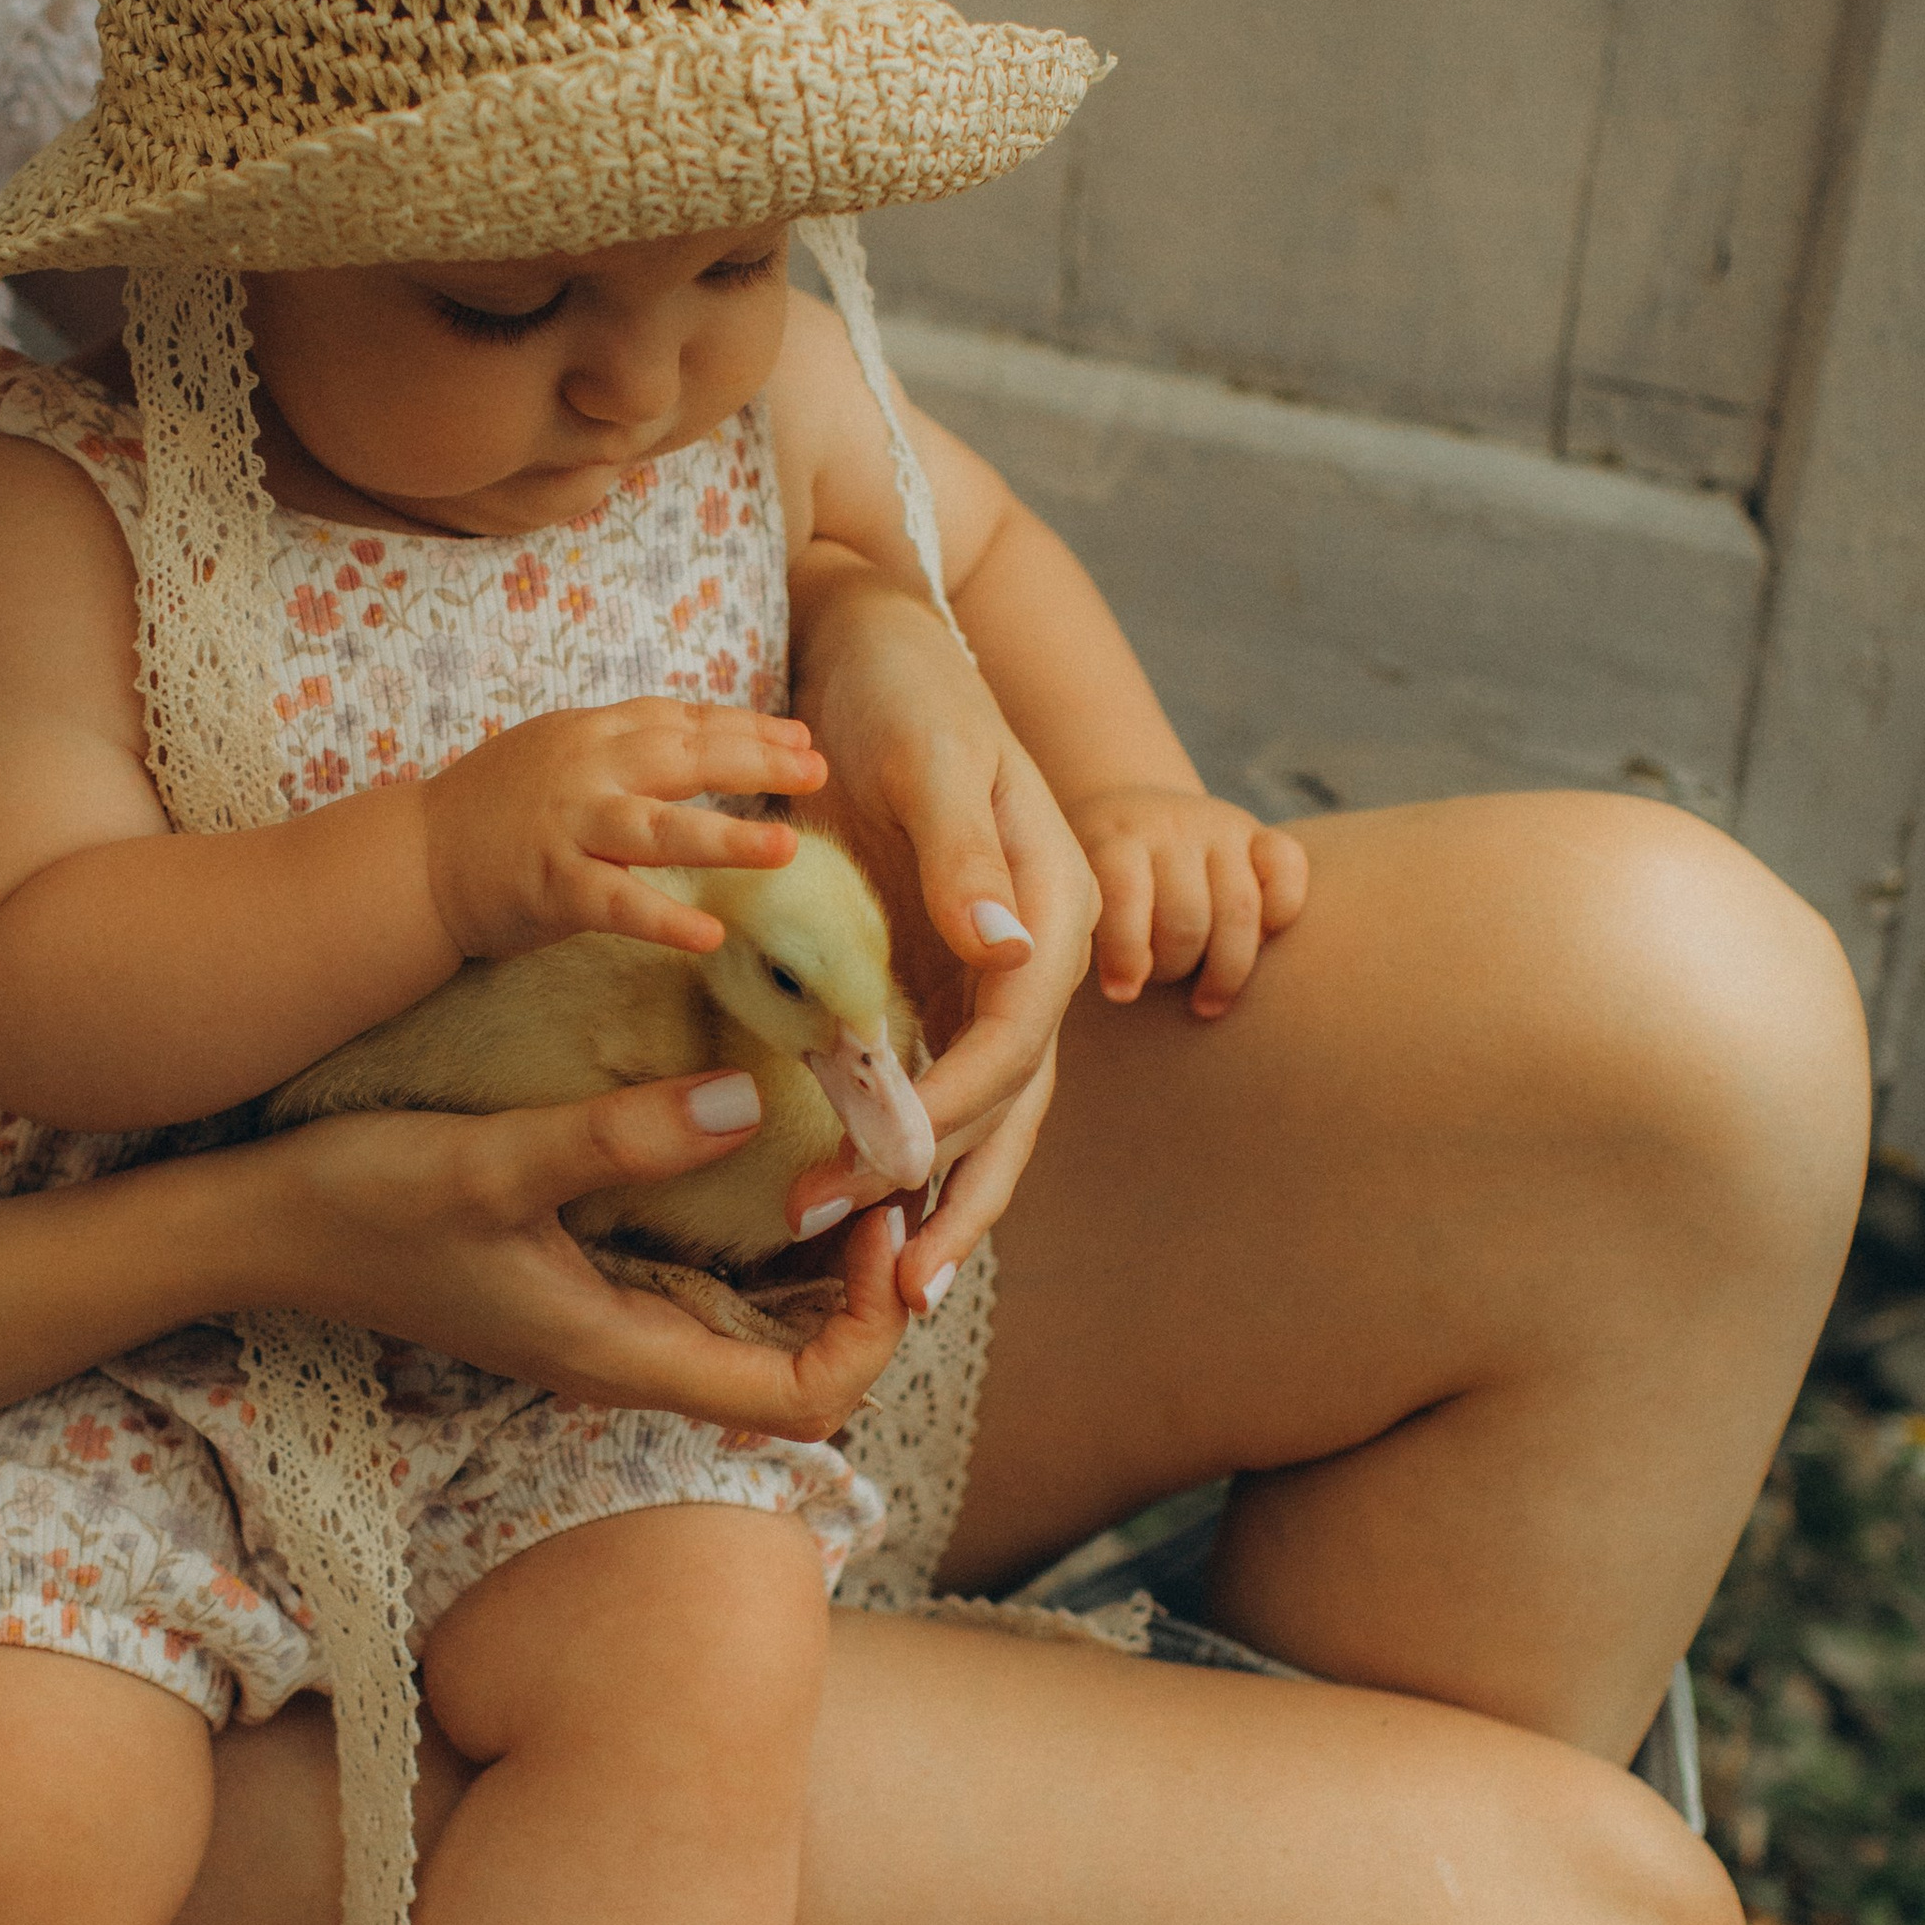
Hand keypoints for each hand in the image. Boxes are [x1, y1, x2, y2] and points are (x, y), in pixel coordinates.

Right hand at [243, 1077, 910, 1443]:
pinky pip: (714, 1294)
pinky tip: (772, 1159)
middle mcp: (627, 1360)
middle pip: (805, 1377)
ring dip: (823, 1270)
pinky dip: (765, 1246)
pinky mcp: (588, 1292)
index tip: (875, 1218)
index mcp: (618, 1356)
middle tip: (890, 1178)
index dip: (869, 1324)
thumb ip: (617, 1139)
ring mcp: (609, 1331)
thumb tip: (745, 1104)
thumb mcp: (491, 1160)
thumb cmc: (362, 1200)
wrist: (258, 1227)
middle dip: (869, 1294)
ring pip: (764, 1337)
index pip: (802, 1402)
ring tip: (851, 1163)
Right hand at [417, 701, 825, 962]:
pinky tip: (707, 935)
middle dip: (755, 764)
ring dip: (725, 838)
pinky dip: (662, 920)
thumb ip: (627, 750)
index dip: (745, 729)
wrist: (415, 859)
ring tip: (786, 850)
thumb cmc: (497, 811)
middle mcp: (585, 770)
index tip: (800, 741)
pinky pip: (615, 903)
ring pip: (658, 828)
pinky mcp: (550, 884)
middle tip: (816, 773)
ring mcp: (568, 826)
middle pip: (683, 758)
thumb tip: (708, 748)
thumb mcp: (563, 757)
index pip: (682, 722)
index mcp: (592, 733)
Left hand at [786, 572, 1097, 1308]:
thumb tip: (1009, 951)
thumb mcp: (931, 758)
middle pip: (1018, 1097)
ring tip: (895, 1282)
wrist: (872, 643)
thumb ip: (967, 856)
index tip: (889, 1166)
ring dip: (942, 1195)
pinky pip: (936, 1082)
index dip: (961, 1108)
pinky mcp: (938, 978)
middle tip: (889, 1274)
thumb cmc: (904, 687)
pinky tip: (871, 1210)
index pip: (1020, 1034)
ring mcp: (988, 971)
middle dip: (954, 1187)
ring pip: (989, 1110)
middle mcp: (1035, 949)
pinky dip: (912, 1149)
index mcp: (1053, 901)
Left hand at [1069, 784, 1307, 1011]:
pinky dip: (1281, 913)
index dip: (1126, 954)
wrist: (1132, 814)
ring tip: (1205, 999)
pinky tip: (1260, 944)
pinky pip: (1288, 870)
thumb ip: (1087, 930)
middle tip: (1159, 982)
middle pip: (1188, 917)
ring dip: (1226, 968)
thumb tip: (1116, 986)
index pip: (1126, 897)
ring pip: (1242, 908)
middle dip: (1174, 966)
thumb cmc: (1097, 881)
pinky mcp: (1260, 833)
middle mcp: (1170, 826)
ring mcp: (1220, 827)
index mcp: (1114, 839)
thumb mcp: (1075, 891)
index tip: (1121, 995)